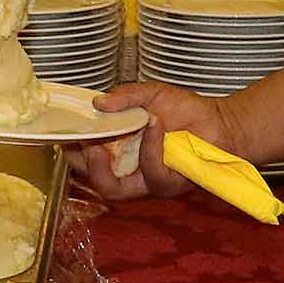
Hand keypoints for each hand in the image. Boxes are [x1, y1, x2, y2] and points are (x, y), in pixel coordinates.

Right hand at [78, 83, 268, 200]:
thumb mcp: (149, 94)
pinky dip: (150, 148)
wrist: (219, 121)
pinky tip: (153, 125)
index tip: (64, 133)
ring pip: (116, 188)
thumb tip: (98, 102)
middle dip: (85, 166)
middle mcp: (130, 171)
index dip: (72, 150)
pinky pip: (152, 173)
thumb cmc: (184, 110)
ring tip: (109, 135)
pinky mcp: (168, 184)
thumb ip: (125, 96)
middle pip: (97, 182)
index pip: (86, 158)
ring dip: (108, 164)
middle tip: (83, 143)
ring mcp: (148, 181)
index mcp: (118, 150)